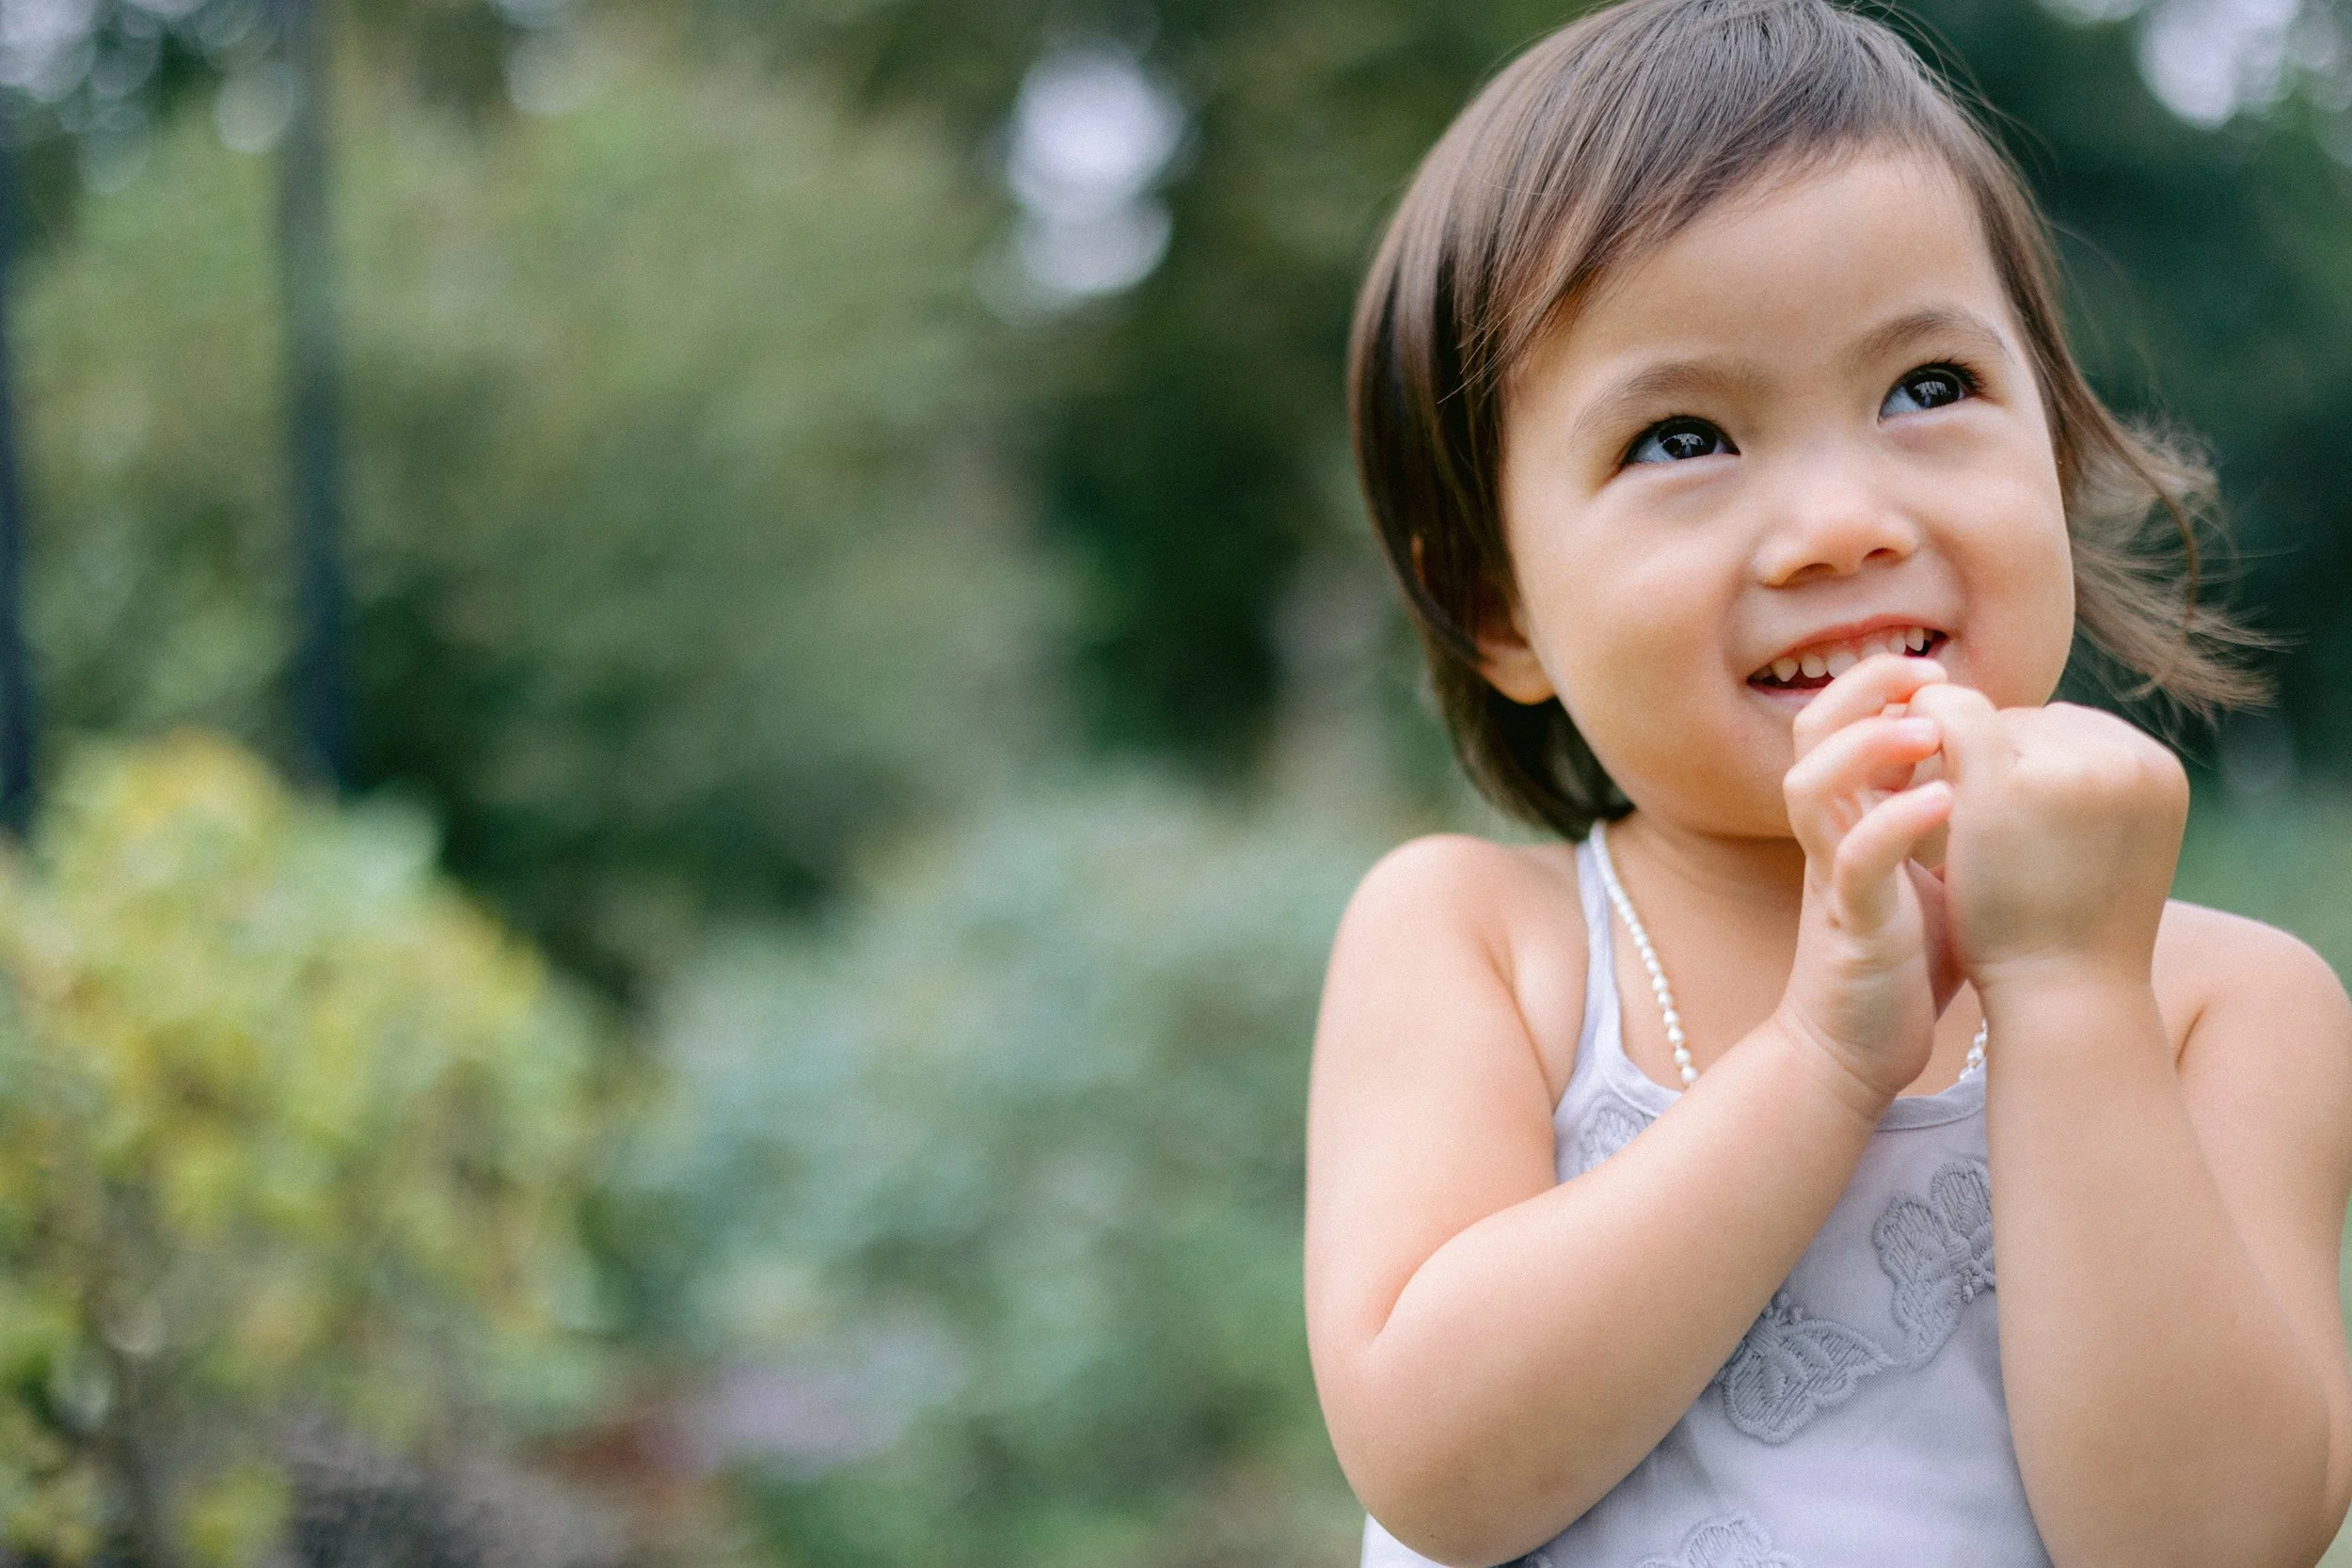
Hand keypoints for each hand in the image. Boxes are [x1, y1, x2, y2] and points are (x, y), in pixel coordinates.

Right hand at [1777, 655, 1960, 1101]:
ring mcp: (1832, 876)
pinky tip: (1945, 803)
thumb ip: (1950, 819)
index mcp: (1849, 815)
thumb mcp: (1931, 872)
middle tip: (1928, 675)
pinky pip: (1855, 861)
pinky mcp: (1847, 924)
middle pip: (1811, 731)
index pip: (1842, 720)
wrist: (1856, 1050)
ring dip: (1868, 744)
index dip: (1882, 683)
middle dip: (1863, 687)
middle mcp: (1829, 835)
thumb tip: (2012, 770)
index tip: (1942, 671)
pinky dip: (1895, 823)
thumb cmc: (1901, 962)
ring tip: (1931, 727)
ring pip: (1811, 785)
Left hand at [1904, 686, 2186, 998]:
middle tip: (1975, 826)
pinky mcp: (2002, 782)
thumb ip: (2080, 786)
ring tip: (1955, 826)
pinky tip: (1898, 772)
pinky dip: (1923, 731)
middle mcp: (2125, 758)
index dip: (2020, 767)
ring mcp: (2067, 767)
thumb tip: (2020, 737)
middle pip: (2029, 723)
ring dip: (1962, 763)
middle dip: (1992, 764)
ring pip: (1990, 723)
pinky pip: (1949, 715)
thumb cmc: (2069, 930)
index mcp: (2159, 770)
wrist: (2059, 997)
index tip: (1997, 813)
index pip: (2069, 730)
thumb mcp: (2101, 845)